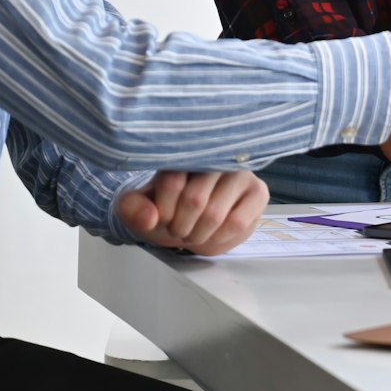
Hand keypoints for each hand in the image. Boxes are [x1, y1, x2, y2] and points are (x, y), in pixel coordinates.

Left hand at [115, 170, 268, 255]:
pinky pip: (238, 223)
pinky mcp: (258, 192)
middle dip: (180, 227)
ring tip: (194, 232)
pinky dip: (220, 239)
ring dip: (198, 235)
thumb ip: (133, 209)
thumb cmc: (164, 207)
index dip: (163, 211)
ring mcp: (240, 172)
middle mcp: (216, 155)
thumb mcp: (136, 208)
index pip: (172, 181)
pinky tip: (214, 233)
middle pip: (194, 200)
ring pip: (215, 214)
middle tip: (179, 229)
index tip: (161, 218)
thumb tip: (149, 217)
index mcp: (183, 151)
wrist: (188, 218)